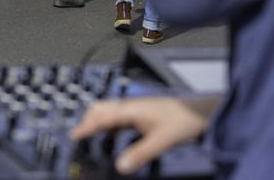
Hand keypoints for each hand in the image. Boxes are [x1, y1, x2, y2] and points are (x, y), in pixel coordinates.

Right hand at [71, 96, 218, 175]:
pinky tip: (112, 133)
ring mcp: (135, 107)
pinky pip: (118, 115)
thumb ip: (140, 154)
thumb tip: (120, 166)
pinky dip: (108, 123)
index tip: (74, 136)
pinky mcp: (141, 111)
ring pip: (108, 110)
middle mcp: (130, 106)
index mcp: (131, 110)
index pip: (101, 117)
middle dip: (87, 120)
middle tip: (79, 135)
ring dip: (97, 120)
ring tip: (90, 134)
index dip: (86, 127)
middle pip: (100, 108)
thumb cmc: (182, 121)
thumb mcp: (161, 141)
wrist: (199, 110)